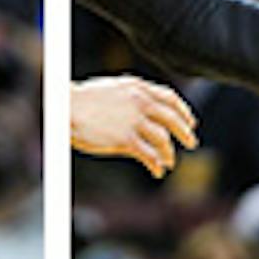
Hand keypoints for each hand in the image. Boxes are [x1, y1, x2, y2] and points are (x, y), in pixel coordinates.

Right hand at [70, 76, 197, 176]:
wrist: (66, 107)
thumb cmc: (83, 100)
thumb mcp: (112, 89)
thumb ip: (131, 96)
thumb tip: (143, 108)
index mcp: (137, 87)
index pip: (169, 98)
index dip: (183, 111)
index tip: (190, 122)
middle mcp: (140, 102)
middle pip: (172, 119)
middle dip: (185, 133)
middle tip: (191, 143)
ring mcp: (134, 121)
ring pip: (163, 139)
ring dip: (169, 153)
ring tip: (169, 162)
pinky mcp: (126, 139)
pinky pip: (149, 154)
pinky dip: (156, 164)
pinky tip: (157, 171)